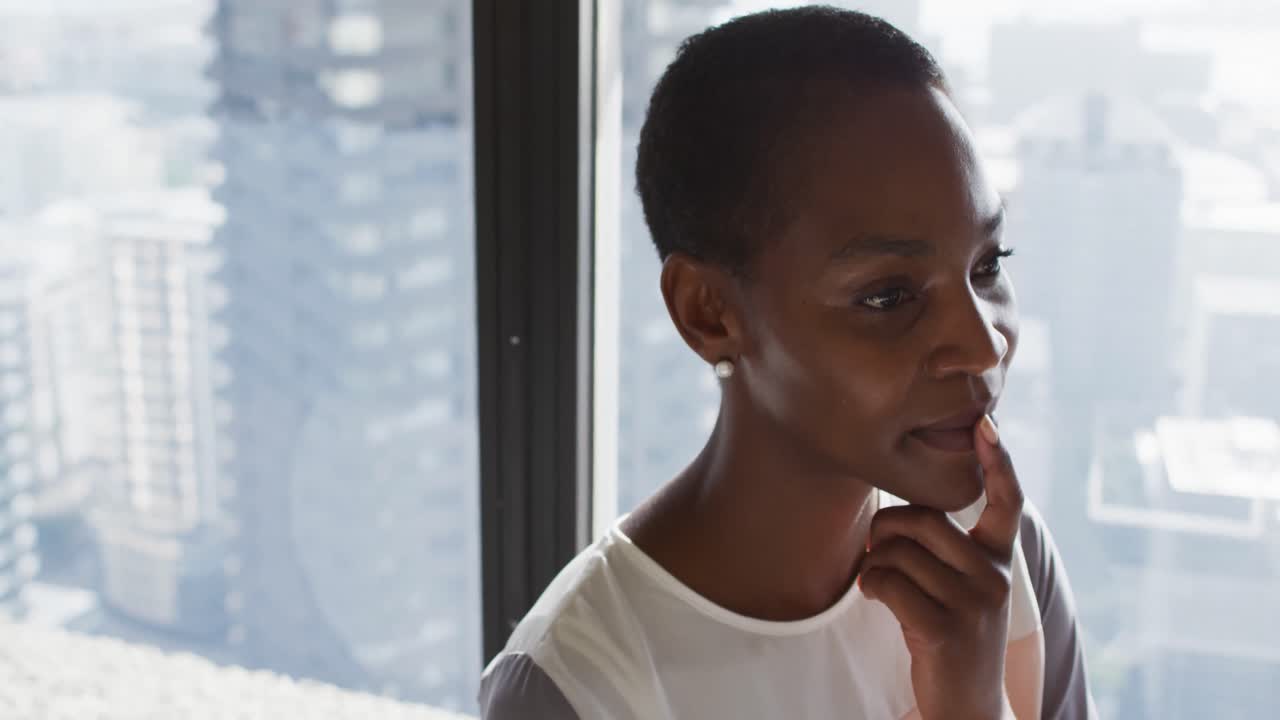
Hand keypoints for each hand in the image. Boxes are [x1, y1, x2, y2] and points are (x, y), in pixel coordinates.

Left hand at [858, 415, 1024, 719]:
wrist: (968, 705)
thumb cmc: (951, 634)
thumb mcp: (961, 589)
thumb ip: (943, 550)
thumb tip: (895, 515)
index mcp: (999, 560)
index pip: (1007, 502)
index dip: (999, 461)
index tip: (988, 423)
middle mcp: (994, 577)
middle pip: (924, 519)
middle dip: (887, 527)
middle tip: (877, 549)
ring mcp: (974, 604)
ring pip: (900, 551)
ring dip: (875, 564)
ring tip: (880, 583)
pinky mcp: (946, 629)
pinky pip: (888, 582)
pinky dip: (871, 586)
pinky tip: (878, 598)